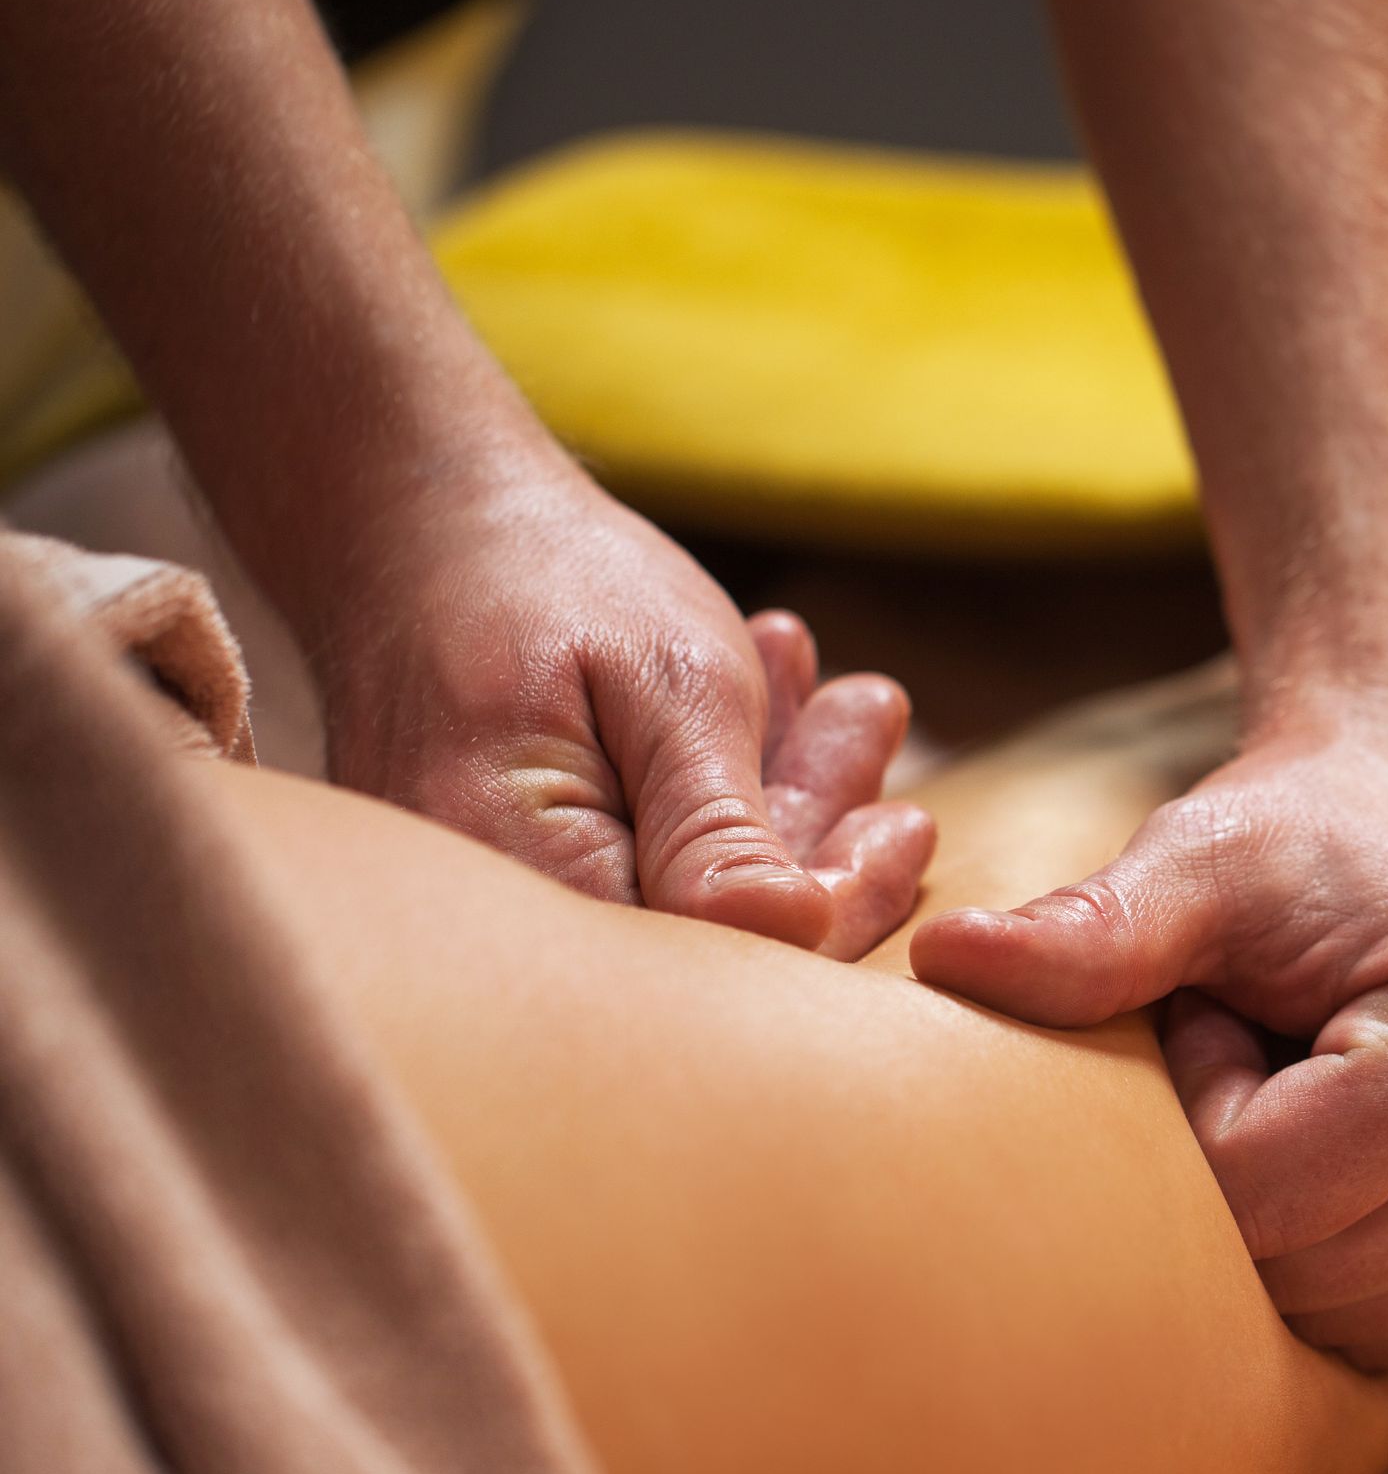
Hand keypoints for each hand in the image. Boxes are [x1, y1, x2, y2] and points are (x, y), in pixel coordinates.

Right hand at [312, 465, 933, 956]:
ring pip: (682, 897)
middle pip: (705, 944)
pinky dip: (715, 795)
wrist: (400, 510)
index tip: (901, 826)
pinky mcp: (516, 878)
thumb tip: (799, 938)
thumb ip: (722, 827)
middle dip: (816, 841)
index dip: (827, 913)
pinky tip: (778, 709)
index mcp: (530, 884)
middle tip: (871, 730)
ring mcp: (501, 909)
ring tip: (846, 707)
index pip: (715, 963)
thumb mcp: (667, 685)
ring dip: (782, 804)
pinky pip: (639, 862)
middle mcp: (499, 931)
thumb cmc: (535, 577)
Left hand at [911, 723, 1387, 1366]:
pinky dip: (1332, 1254)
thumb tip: (941, 959)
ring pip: (1336, 1323)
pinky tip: (1351, 1147)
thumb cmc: (1310, 835)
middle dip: (1230, 1176)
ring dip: (1280, 1221)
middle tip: (1255, 1042)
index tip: (1215, 1008)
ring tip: (1306, 1086)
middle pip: (1300, 1275)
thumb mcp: (1199, 861)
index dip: (1190, 1112)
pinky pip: (1385, 1331)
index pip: (1261, 1195)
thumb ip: (1089, 932)